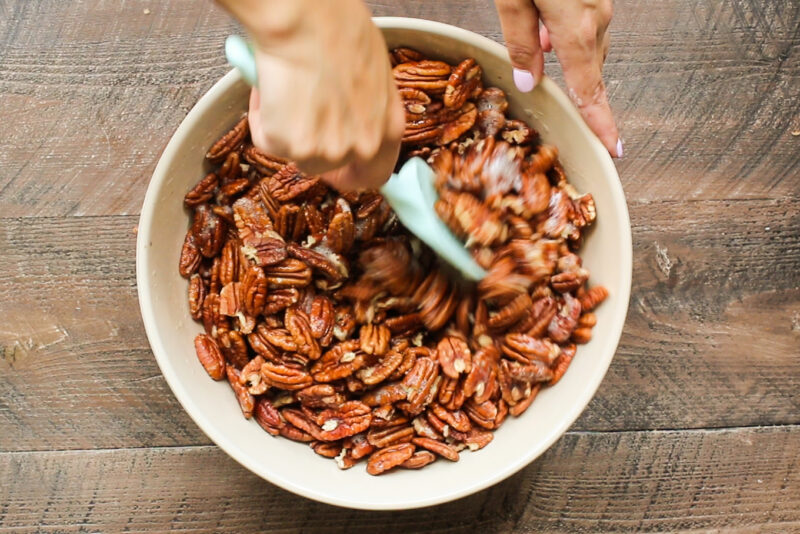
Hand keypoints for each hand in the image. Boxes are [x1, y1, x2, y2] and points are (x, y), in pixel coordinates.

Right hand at [216, 0, 404, 189]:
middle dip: (309, 145)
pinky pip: (268, 138)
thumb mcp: (371, 71)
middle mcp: (363, 146)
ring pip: (296, 154)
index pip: (375, 174)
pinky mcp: (294, 147)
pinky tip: (270, 84)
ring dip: (284, 126)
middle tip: (294, 119)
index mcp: (389, 127)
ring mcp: (328, 151)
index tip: (337, 168)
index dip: (351, 173)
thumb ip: (363, 104)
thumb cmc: (339, 28)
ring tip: (283, 85)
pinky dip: (262, 115)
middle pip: (329, 169)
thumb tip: (343, 108)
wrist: (307, 19)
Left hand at [495, 0, 621, 156]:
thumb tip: (527, 80)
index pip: (589, 91)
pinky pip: (589, 23)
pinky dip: (572, 36)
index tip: (611, 148)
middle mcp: (596, 17)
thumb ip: (520, 41)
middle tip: (582, 125)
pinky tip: (549, 31)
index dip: (601, 124)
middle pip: (590, 72)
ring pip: (590, 46)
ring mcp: (602, 1)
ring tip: (552, 73)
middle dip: (585, 98)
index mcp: (576, 29)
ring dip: (573, 63)